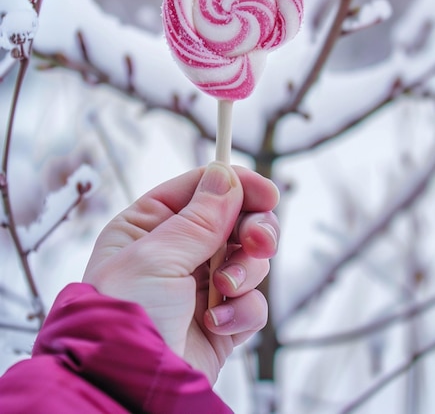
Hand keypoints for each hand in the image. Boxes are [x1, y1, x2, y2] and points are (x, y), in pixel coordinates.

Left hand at [83, 163, 279, 383]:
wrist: (131, 386)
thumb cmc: (128, 314)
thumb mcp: (158, 255)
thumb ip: (199, 217)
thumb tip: (226, 175)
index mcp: (150, 225)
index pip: (201, 188)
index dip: (236, 185)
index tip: (265, 191)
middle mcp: (178, 251)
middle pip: (234, 219)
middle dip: (252, 228)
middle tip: (260, 242)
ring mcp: (201, 286)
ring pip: (249, 258)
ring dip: (246, 271)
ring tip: (226, 289)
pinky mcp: (221, 320)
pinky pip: (252, 301)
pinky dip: (242, 310)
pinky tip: (218, 322)